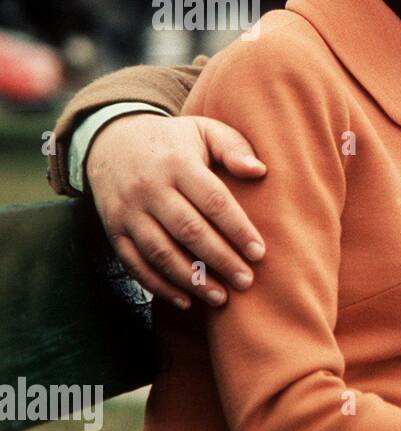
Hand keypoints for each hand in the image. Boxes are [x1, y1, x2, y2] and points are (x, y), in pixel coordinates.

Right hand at [85, 113, 267, 309]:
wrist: (110, 141)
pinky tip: (185, 300)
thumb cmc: (173, 141)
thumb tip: (259, 171)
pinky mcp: (113, 229)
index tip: (259, 252)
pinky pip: (134, 263)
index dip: (237, 229)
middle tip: (246, 281)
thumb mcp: (204, 130)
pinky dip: (158, 286)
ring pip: (160, 252)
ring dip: (191, 279)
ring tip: (221, 298)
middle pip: (188, 230)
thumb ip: (234, 147)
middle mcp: (150, 188)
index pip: (213, 201)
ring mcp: (128, 211)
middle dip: (220, 260)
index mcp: (178, 163)